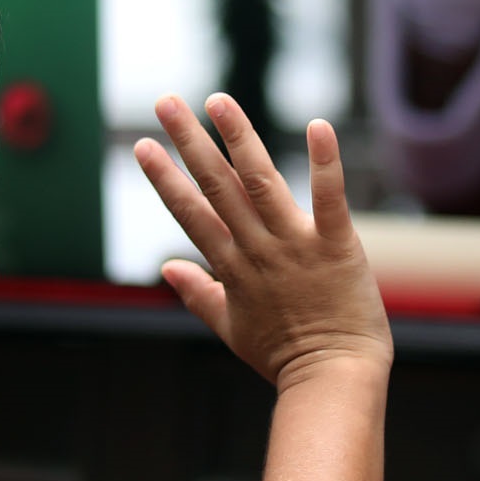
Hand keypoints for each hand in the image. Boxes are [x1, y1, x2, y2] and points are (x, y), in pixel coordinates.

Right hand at [134, 95, 391, 390]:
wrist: (332, 379)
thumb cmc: (285, 356)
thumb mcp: (231, 329)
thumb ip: (199, 294)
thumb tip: (168, 268)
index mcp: (232, 267)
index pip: (191, 213)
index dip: (165, 177)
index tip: (143, 145)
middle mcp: (258, 249)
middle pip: (216, 186)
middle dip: (189, 142)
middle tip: (166, 102)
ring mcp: (296, 245)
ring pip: (260, 182)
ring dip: (239, 138)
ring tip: (217, 101)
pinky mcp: (337, 246)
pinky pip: (329, 198)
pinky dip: (325, 163)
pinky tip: (318, 126)